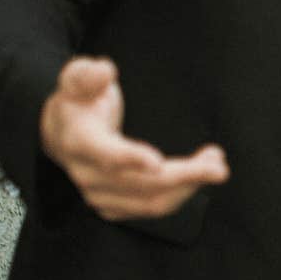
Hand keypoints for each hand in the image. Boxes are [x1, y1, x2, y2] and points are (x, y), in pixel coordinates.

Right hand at [39, 57, 228, 220]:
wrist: (62, 133)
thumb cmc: (79, 100)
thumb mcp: (77, 78)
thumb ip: (88, 73)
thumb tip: (104, 70)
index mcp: (79, 141)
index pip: (104, 154)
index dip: (130, 159)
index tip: (157, 163)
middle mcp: (87, 174)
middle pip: (140, 184)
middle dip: (184, 176)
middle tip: (218, 164)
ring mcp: (99, 194)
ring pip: (150, 202)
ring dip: (189, 186)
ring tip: (214, 162)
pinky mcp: (113, 206)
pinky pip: (151, 208)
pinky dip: (180, 195)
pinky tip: (198, 174)